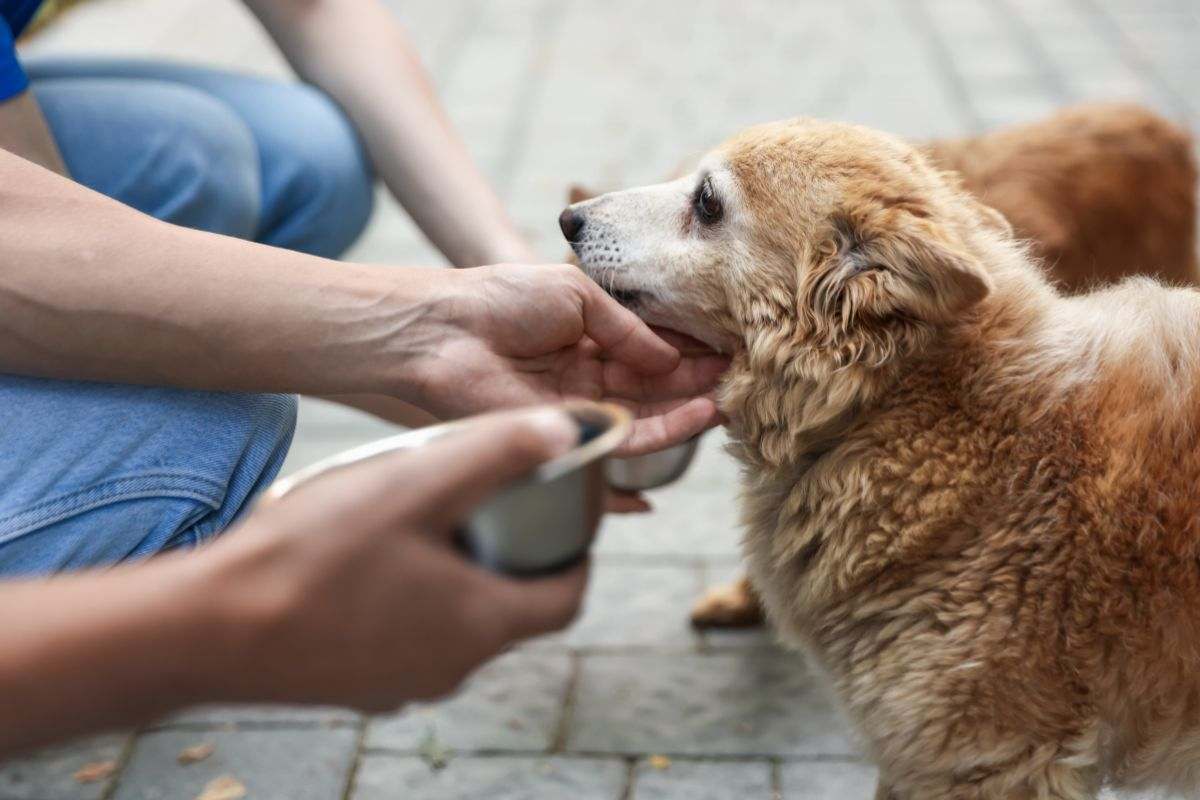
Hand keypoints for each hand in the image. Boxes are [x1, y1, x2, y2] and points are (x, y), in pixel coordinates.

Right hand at [200, 407, 588, 709]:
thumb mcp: (414, 486)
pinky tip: (372, 564)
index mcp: (482, 623)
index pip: (566, 598)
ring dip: (461, 579)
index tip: (565, 517)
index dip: (576, 555)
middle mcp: (452, 666)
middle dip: (516, 558)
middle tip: (496, 507)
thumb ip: (495, 453)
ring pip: (459, 626)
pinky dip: (413, 604)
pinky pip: (408, 641)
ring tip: (430, 526)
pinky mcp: (357, 686)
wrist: (208, 629)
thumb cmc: (314, 554)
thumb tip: (564, 429)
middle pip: (514, 610)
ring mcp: (402, 683)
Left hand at [410, 263, 728, 455]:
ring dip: (692, 408)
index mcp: (591, 336)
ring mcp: (581, 406)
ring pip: (649, 416)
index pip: (654, 346)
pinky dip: (664, 432)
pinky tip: (699, 417)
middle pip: (658, 385)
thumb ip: (629, 328)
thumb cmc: (502, 298)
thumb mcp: (578, 295)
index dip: (692, 347)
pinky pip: (625, 440)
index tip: (732, 343)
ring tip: (732, 398)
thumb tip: (675, 358)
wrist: (445, 329)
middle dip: (700, 380)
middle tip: (746, 375)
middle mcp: (590, 375)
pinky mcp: (568, 432)